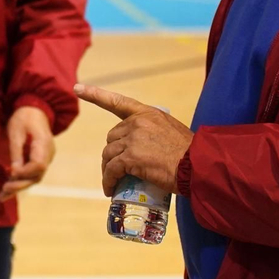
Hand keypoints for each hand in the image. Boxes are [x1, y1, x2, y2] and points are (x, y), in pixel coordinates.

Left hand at [2, 105, 54, 199]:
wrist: (35, 109)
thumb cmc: (24, 117)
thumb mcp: (16, 131)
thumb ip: (16, 151)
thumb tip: (14, 172)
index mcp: (44, 144)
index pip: (39, 165)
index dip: (25, 172)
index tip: (11, 173)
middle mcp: (48, 154)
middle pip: (37, 175)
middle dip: (21, 184)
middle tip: (4, 189)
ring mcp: (45, 158)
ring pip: (34, 178)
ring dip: (19, 187)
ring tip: (2, 196)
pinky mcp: (39, 161)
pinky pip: (31, 174)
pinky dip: (20, 182)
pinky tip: (7, 193)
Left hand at [74, 83, 192, 195]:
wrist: (200, 166)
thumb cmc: (191, 155)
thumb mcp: (172, 133)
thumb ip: (154, 133)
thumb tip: (144, 147)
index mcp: (149, 113)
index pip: (118, 102)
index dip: (96, 95)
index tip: (78, 88)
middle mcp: (139, 122)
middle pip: (112, 137)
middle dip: (112, 153)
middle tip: (118, 170)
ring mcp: (134, 139)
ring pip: (109, 154)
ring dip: (108, 169)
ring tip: (113, 183)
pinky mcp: (132, 157)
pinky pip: (112, 169)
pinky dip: (108, 180)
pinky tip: (110, 190)